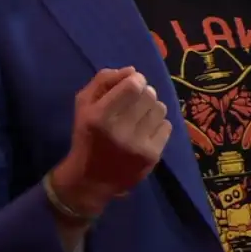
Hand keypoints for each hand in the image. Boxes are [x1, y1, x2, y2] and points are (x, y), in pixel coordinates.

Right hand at [52, 67, 171, 215]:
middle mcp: (121, 130)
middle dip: (143, 93)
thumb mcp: (84, 105)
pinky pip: (167, 126)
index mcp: (100, 116)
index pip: (133, 85)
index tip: (131, 85)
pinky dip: (157, 125)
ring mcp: (139, 144)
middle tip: (134, 103)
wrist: (91, 180)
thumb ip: (104, 81)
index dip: (136, 79)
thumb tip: (132, 71)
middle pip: (149, 94)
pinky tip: (144, 132)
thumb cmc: (87, 136)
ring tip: (139, 118)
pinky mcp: (153, 156)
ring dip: (151, 108)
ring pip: (160, 108)